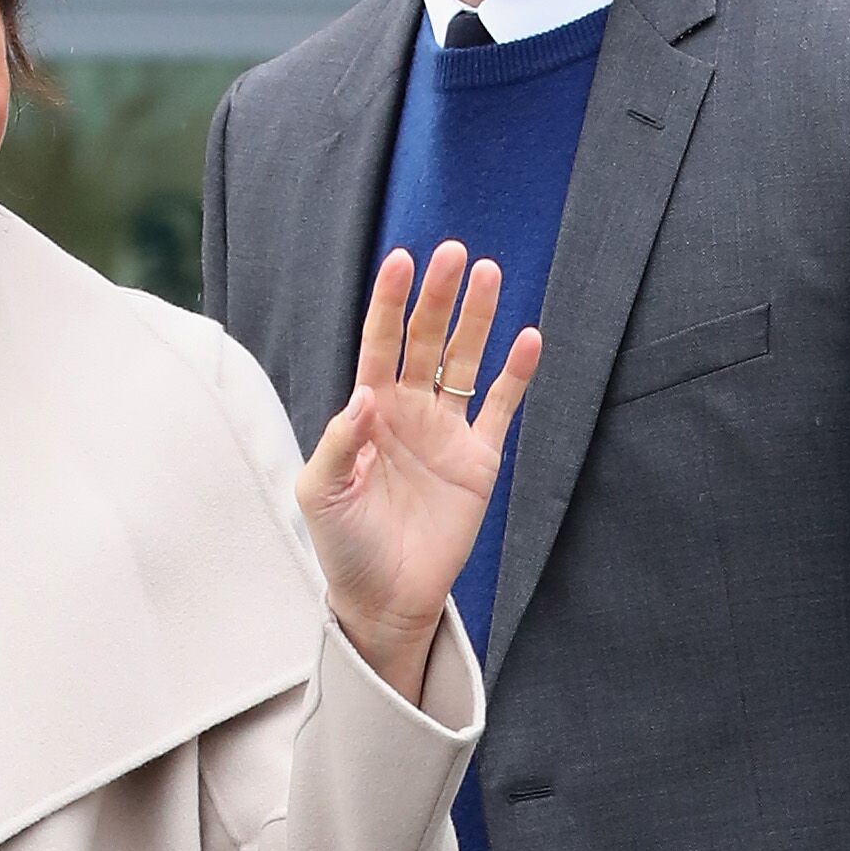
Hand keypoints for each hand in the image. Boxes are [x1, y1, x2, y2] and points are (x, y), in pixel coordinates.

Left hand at [296, 241, 540, 702]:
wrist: (384, 598)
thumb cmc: (343, 544)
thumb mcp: (321, 492)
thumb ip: (340, 441)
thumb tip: (364, 395)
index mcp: (367, 410)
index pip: (379, 342)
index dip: (389, 302)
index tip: (402, 259)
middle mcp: (408, 410)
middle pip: (426, 339)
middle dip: (439, 297)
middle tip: (455, 253)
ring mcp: (446, 432)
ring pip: (465, 362)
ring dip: (478, 320)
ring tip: (491, 273)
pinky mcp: (479, 461)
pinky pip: (500, 409)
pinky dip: (516, 375)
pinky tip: (528, 338)